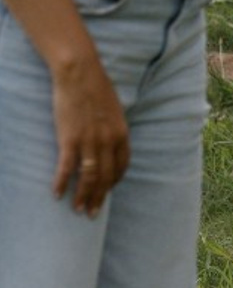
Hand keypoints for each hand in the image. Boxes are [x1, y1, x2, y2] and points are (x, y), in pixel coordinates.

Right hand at [50, 52, 129, 216]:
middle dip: (99, 197)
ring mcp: (90, 140)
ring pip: (88, 177)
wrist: (81, 73)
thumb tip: (109, 143)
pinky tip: (56, 194)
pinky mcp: (70, 139)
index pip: (121, 165)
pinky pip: (67, 167)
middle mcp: (108, 139)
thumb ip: (113, 129)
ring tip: (77, 210)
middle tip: (92, 214)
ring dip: (82, 196)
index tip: (107, 191)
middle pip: (105, 176)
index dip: (114, 181)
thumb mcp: (114, 110)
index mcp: (121, 132)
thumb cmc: (96, 89)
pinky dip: (61, 183)